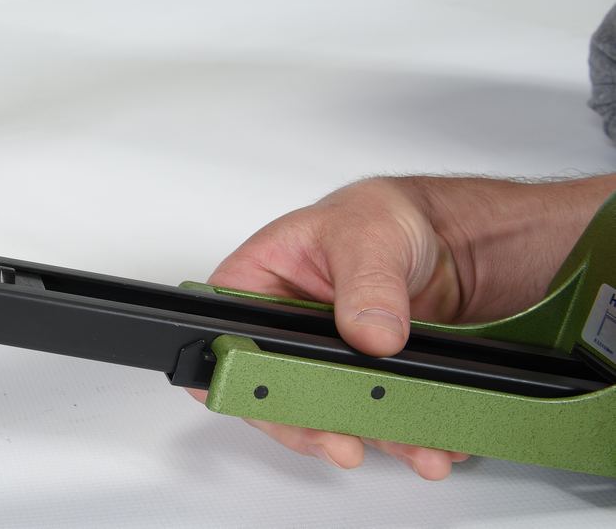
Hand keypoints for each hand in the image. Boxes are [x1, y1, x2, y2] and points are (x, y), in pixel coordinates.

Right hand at [194, 175, 605, 478]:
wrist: (438, 235)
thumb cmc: (378, 217)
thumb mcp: (368, 236)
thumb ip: (368, 285)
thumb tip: (371, 333)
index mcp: (253, 285)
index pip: (225, 340)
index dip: (238, 378)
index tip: (276, 401)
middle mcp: (278, 330)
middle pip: (274, 392)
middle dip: (313, 424)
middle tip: (345, 442)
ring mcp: (319, 359)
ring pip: (328, 416)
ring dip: (370, 438)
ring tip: (410, 446)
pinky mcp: (362, 380)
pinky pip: (374, 419)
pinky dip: (405, 436)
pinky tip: (432, 440)